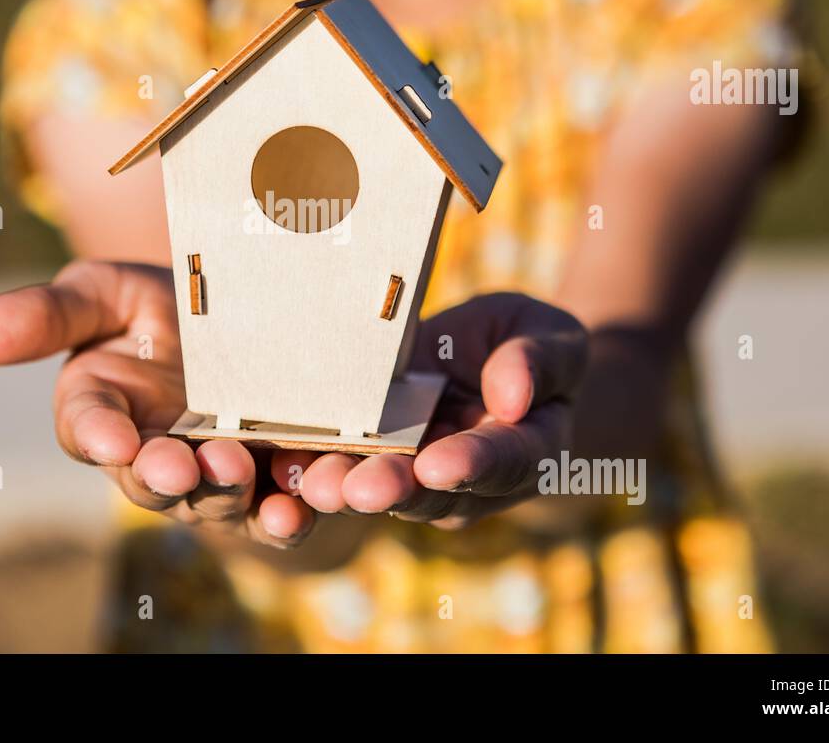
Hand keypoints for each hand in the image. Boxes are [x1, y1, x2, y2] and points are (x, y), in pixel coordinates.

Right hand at [0, 261, 317, 547]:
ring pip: (216, 498)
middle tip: (180, 465)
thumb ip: (50, 314)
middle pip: (152, 478)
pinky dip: (286, 511)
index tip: (112, 437)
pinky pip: (278, 507)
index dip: (99, 434)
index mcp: (103, 408)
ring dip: (225, 492)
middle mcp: (154, 451)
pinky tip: (299, 504)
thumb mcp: (106, 291)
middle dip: (165, 475)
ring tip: (240, 471)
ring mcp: (216, 470)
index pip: (88, 427)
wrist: (255, 310)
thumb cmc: (164, 302)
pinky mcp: (276, 478)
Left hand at [271, 293, 586, 529]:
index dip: (471, 464)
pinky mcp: (370, 455)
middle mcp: (466, 478)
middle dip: (391, 488)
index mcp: (524, 451)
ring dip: (342, 487)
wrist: (487, 361)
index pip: (503, 462)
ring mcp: (414, 472)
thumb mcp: (551, 338)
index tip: (440, 465)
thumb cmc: (527, 345)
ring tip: (311, 483)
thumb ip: (537, 363)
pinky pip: (340, 465)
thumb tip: (513, 395)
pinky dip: (308, 466)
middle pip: (430, 491)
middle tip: (360, 489)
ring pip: (378, 487)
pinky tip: (278, 463)